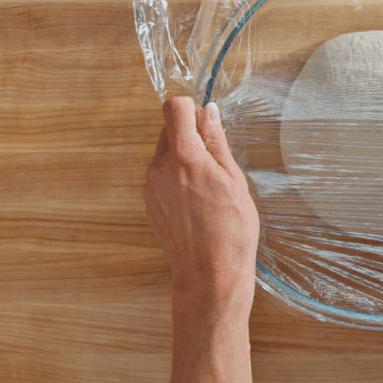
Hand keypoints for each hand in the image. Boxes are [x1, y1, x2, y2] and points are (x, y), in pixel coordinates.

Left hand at [142, 96, 260, 318]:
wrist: (210, 274)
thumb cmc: (231, 229)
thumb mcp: (233, 180)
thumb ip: (216, 142)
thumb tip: (208, 111)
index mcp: (184, 157)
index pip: (173, 108)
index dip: (190, 109)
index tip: (206, 124)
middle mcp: (159, 168)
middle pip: (168, 131)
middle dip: (190, 136)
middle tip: (215, 162)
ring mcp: (150, 187)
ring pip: (164, 155)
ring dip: (183, 159)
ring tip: (208, 188)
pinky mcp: (149, 203)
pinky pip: (161, 176)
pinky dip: (176, 179)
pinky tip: (197, 202)